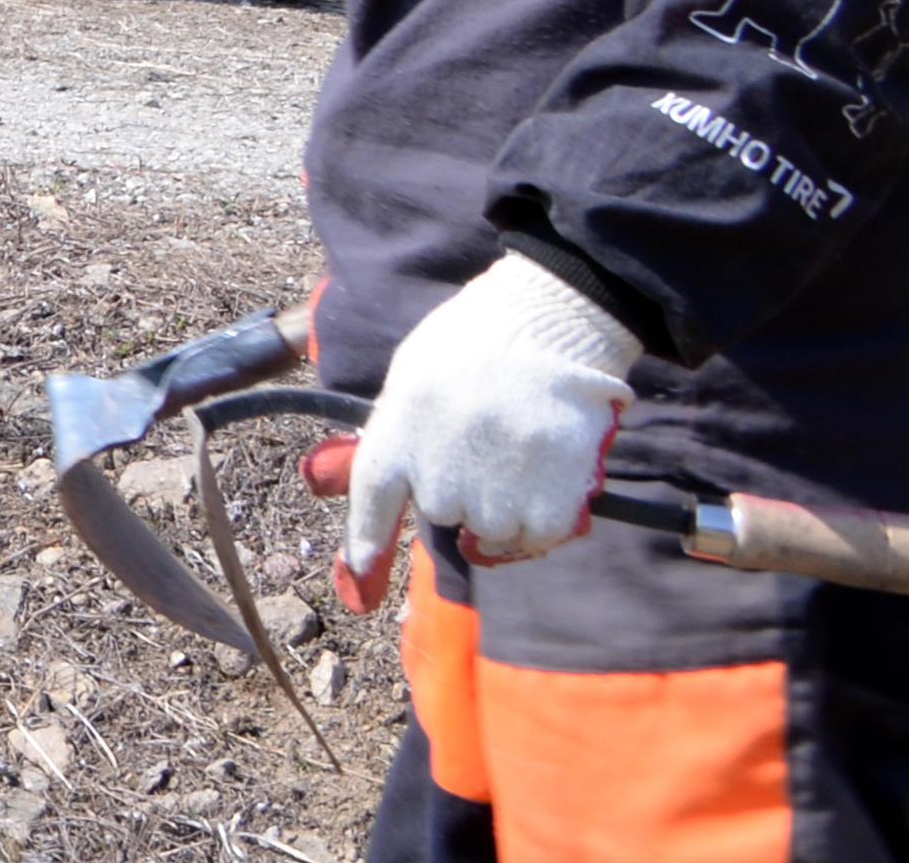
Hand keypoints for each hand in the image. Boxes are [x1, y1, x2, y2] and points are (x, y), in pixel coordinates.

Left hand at [333, 257, 638, 599]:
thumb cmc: (473, 342)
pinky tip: (548, 474)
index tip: (360, 582)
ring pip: (492, 533)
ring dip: (506, 507)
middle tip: (485, 444)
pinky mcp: (548, 506)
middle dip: (462, 491)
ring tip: (519, 452)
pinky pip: (538, 537)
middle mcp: (439, 475)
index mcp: (396, 436)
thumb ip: (400, 432)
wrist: (546, 325)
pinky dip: (544, 517)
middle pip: (444, 516)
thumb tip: (401, 488)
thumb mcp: (413, 377)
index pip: (371, 507)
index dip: (365, 548)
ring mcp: (494, 494)